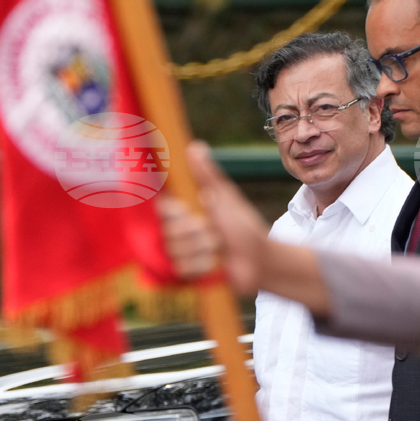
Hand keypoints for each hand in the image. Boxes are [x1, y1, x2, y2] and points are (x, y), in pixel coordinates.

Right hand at [155, 141, 269, 295]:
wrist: (258, 259)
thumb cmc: (242, 224)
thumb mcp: (224, 197)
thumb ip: (207, 175)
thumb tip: (195, 146)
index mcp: (183, 210)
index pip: (162, 208)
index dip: (175, 212)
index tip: (189, 211)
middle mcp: (176, 231)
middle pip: (168, 231)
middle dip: (196, 232)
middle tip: (214, 231)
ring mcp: (179, 254)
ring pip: (174, 251)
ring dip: (202, 249)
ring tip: (218, 248)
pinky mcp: (184, 274)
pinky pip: (180, 269)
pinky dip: (202, 266)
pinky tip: (214, 264)